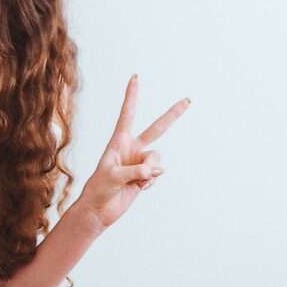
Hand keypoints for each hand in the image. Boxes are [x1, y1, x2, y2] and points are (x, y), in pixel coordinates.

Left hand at [77, 75, 190, 228]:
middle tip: (188, 100)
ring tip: (137, 181)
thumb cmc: (99, 189)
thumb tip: (154, 170)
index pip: (128, 114)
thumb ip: (134, 171)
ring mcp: (140, 162)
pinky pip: (157, 175)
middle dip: (173, 114)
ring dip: (151, 171)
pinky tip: (139, 188)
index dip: (132, 96)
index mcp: (119, 141)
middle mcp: (132, 148)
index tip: (135, 77)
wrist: (99, 209)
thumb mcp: (113, 176)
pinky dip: (151, 182)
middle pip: (157, 128)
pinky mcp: (146, 176)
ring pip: (157, 159)